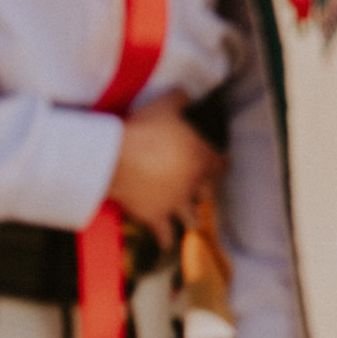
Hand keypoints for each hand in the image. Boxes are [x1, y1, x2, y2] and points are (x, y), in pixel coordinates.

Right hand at [108, 92, 224, 246]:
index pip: (222, 165)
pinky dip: (166, 240)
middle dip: (204, 193)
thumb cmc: (143, 129)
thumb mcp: (166, 105)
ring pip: (192, 218)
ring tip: (188, 218)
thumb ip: (181, 99)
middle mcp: (193, 183)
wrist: (115, 157)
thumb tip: (187, 95)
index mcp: (202, 157)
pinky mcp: (155, 217)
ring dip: (190, 217)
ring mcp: (175, 202)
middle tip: (200, 192)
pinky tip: (166, 242)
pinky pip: (166, 236)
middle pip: (208, 194)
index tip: (220, 166)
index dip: (220, 165)